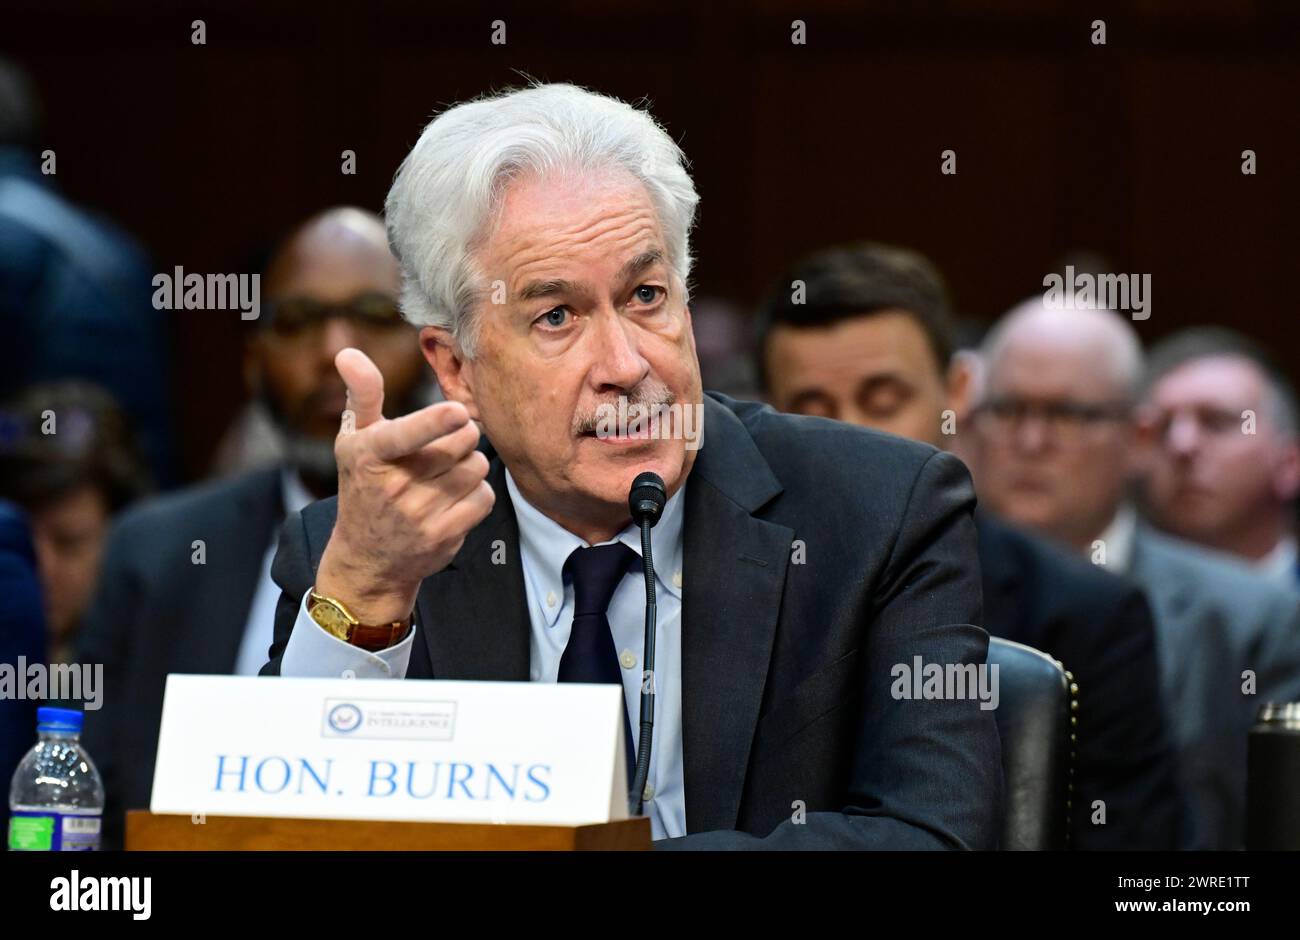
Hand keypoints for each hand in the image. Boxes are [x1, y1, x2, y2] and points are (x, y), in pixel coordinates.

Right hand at [314, 347, 493, 624]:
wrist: (368, 559)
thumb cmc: (364, 485)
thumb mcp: (354, 440)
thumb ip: (362, 395)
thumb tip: (347, 352)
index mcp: (370, 456)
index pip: (406, 435)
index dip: (435, 422)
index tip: (456, 413)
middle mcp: (393, 487)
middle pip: (459, 443)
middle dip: (462, 436)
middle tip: (448, 443)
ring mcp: (419, 516)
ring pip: (475, 468)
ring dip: (470, 464)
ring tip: (447, 471)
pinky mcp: (444, 536)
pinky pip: (484, 497)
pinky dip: (477, 493)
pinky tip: (455, 496)